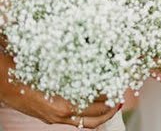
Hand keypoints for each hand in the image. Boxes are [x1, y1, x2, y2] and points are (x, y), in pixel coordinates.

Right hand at [0, 52, 119, 126]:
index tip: (119, 87)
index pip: (97, 106)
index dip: (111, 98)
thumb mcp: (53, 71)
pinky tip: (93, 104)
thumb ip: (74, 74)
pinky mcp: (50, 118)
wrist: (3, 83)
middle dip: (111, 109)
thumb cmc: (27, 72)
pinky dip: (88, 114)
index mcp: (64, 106)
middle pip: (95, 119)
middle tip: (121, 98)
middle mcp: (61, 116)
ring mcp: (55, 119)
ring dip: (101, 115)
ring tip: (113, 103)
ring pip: (86, 123)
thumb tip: (97, 66)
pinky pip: (75, 121)